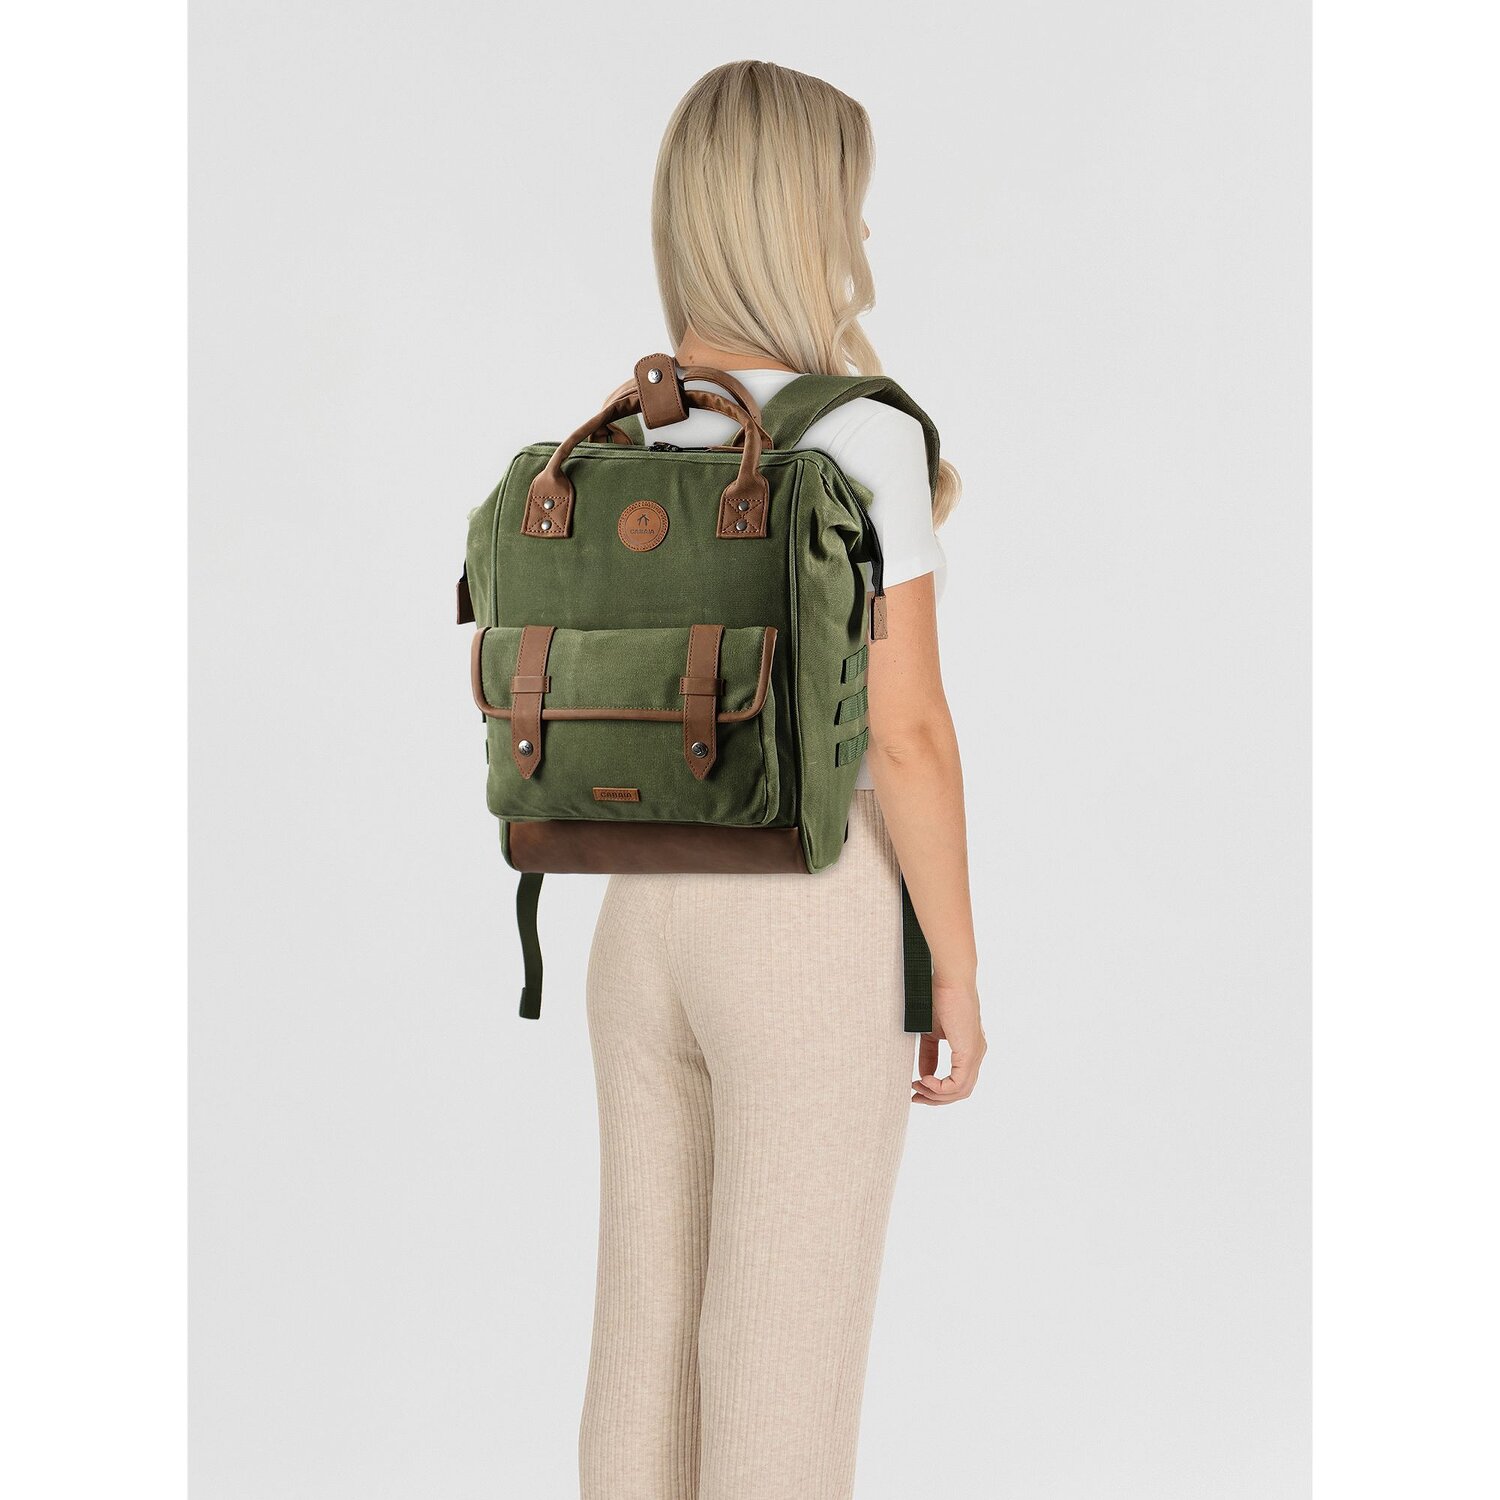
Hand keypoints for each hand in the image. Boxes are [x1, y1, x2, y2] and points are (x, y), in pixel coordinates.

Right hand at [912, 977, 984, 1104]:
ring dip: (936, 1094)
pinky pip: (957, 1083)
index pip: (958, 1081)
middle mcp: (976, 1053)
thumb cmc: (938, 998)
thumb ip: (929, 1055)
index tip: (916, 1088)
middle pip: (961, 1091)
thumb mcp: (930, 1033)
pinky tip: (924, 1079)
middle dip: (936, 1098)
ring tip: (917, 1086)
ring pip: (960, 1091)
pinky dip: (940, 1087)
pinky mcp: (969, 1053)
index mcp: (969, 1047)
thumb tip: (924, 1075)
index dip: (937, 1090)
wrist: (949, 979)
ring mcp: (975, 1054)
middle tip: (915, 1096)